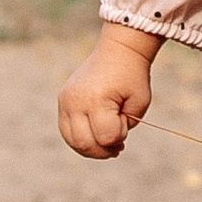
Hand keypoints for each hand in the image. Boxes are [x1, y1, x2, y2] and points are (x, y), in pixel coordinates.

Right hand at [57, 23, 161, 158]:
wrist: (118, 51)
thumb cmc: (132, 77)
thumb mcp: (139, 104)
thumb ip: (123, 127)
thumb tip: (106, 143)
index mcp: (96, 98)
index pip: (106, 136)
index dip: (120, 137)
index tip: (126, 124)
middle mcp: (75, 101)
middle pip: (85, 144)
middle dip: (104, 150)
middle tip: (119, 146)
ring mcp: (65, 101)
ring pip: (73, 142)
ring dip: (92, 148)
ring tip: (108, 142)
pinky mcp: (62, 102)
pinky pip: (67, 132)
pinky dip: (82, 139)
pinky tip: (97, 136)